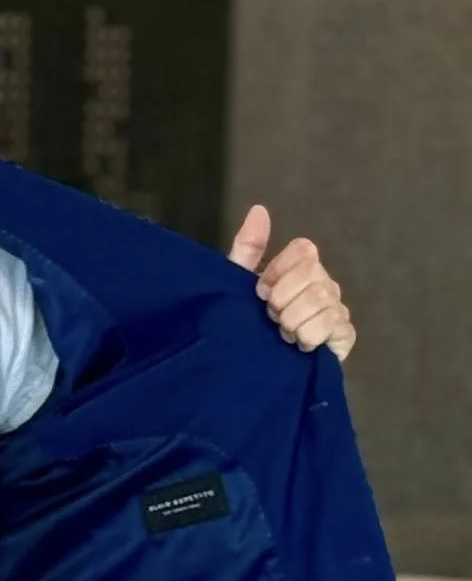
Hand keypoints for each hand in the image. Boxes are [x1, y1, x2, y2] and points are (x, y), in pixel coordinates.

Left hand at [227, 205, 355, 361]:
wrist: (251, 371)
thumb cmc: (244, 324)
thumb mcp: (236, 286)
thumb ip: (247, 248)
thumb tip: (259, 209)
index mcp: (300, 269)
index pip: (304, 250)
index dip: (279, 271)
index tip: (259, 292)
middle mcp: (323, 285)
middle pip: (313, 275)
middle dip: (282, 300)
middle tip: (270, 316)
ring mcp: (336, 309)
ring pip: (322, 300)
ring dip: (292, 320)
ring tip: (281, 333)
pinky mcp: (344, 336)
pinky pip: (335, 325)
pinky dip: (308, 336)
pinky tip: (298, 345)